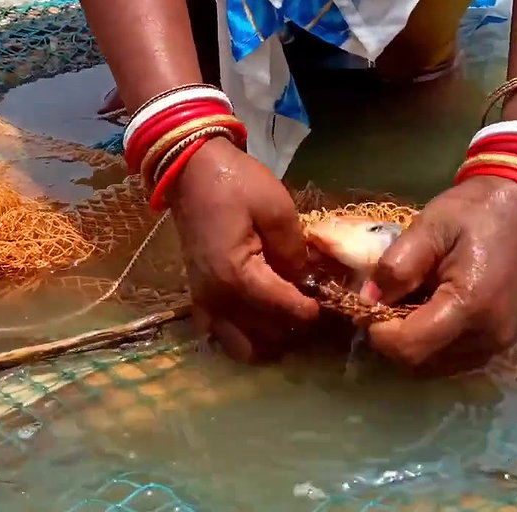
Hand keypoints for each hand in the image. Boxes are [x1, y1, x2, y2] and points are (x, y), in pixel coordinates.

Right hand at [167, 137, 320, 361]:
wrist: (189, 170)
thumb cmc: (234, 183)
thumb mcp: (276, 208)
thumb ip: (294, 250)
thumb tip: (306, 279)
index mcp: (236, 275)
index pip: (282, 307)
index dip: (309, 309)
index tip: (326, 301)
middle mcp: (217, 297)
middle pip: (264, 334)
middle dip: (291, 326)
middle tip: (310, 307)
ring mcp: (204, 300)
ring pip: (239, 345)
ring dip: (265, 340)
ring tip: (286, 320)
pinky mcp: (198, 295)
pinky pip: (217, 334)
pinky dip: (239, 335)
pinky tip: (257, 321)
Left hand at [364, 175, 516, 374]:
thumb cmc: (479, 210)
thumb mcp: (430, 226)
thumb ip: (397, 265)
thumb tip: (368, 299)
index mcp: (470, 306)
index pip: (409, 346)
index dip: (378, 331)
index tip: (368, 305)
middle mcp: (489, 336)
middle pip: (421, 362)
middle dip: (394, 338)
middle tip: (387, 302)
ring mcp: (501, 343)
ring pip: (438, 365)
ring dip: (415, 343)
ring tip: (410, 303)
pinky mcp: (506, 341)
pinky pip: (458, 357)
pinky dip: (436, 343)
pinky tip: (432, 310)